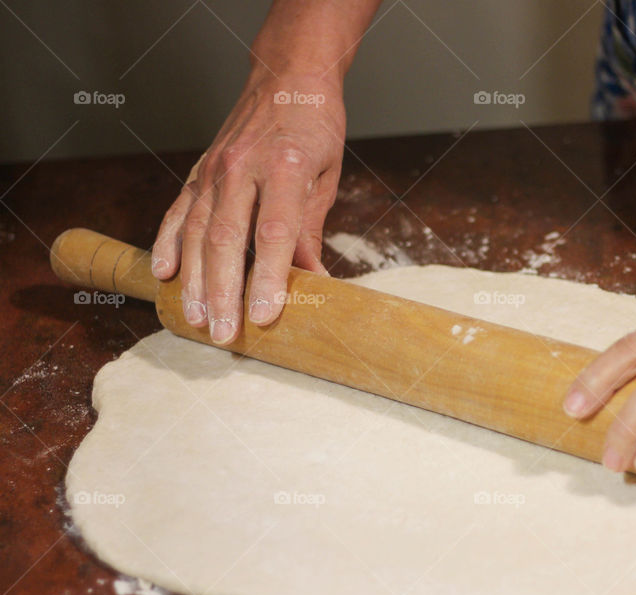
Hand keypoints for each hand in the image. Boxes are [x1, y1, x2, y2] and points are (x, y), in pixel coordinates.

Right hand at [150, 70, 345, 343]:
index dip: (270, 278)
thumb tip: (315, 281)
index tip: (265, 316)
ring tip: (196, 319)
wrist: (287, 74)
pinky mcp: (200, 171)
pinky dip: (169, 245)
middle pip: (227, 239)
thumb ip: (311, 229)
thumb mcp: (326, 176)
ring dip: (195, 281)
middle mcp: (241, 167)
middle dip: (224, 292)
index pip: (273, 232)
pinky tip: (165, 274)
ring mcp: (214, 169)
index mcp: (284, 166)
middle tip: (225, 334)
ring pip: (197, 232)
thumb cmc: (315, 126)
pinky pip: (179, 212)